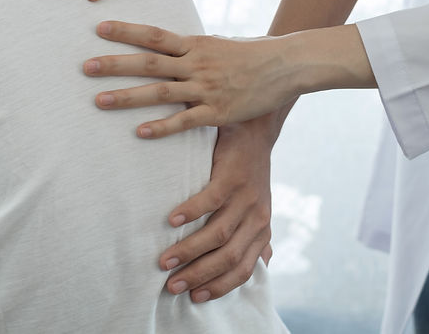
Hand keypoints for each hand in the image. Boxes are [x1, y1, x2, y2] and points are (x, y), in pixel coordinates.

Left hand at [83, 21, 298, 137]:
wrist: (287, 65)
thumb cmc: (252, 53)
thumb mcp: (218, 43)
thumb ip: (192, 48)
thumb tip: (169, 45)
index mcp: (195, 44)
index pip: (153, 35)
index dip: (125, 31)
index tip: (98, 28)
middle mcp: (196, 64)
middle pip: (148, 63)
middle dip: (114, 65)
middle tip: (85, 67)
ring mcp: (206, 88)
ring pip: (159, 93)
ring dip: (127, 97)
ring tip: (99, 101)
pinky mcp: (218, 112)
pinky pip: (184, 121)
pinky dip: (161, 127)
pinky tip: (140, 132)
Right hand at [159, 115, 284, 301]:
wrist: (256, 131)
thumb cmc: (249, 173)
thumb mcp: (259, 207)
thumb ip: (258, 236)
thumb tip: (263, 265)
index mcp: (262, 229)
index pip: (242, 269)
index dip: (219, 286)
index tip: (194, 297)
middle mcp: (257, 217)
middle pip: (228, 257)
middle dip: (199, 275)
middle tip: (172, 285)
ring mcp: (246, 197)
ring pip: (218, 234)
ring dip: (189, 250)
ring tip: (165, 260)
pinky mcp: (232, 177)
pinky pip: (210, 201)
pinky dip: (190, 213)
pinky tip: (171, 222)